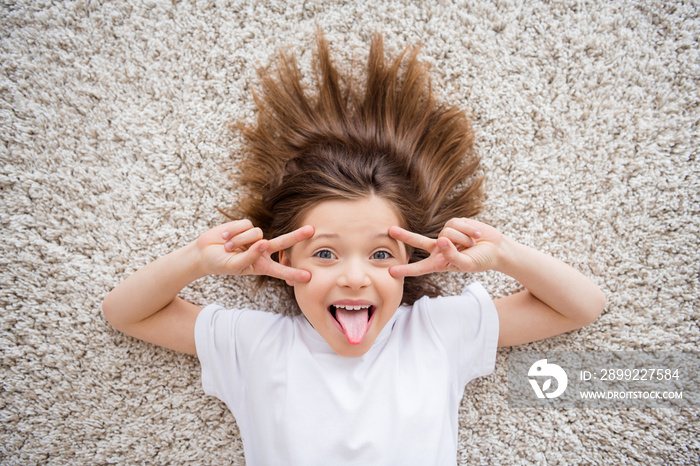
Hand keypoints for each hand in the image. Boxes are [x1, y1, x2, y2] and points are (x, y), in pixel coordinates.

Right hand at [196, 220, 313, 281]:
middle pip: (282, 242)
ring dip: (240, 240)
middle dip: (297, 236)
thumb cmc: (220, 263)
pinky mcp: (246, 226)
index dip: (293, 273)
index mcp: (261, 265)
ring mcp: (254, 237)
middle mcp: (261, 250)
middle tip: (312, 230)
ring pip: (256, 233)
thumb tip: (264, 242)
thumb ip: (250, 256)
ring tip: (228, 246)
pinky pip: (246, 225)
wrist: (204, 252)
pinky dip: (234, 232)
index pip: (280, 269)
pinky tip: (226, 237)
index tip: (308, 276)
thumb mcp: (235, 265)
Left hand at [388, 218, 502, 277]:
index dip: (406, 270)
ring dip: (463, 239)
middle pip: (418, 242)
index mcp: (440, 263)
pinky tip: (476, 236)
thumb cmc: (481, 261)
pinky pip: (456, 224)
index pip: (420, 268)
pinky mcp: (454, 223)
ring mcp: (446, 235)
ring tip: (473, 244)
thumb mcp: (467, 264)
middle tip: (390, 230)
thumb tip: (441, 239)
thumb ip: (453, 256)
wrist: (496, 248)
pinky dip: (468, 231)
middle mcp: (440, 248)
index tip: (391, 271)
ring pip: (447, 233)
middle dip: (404, 236)